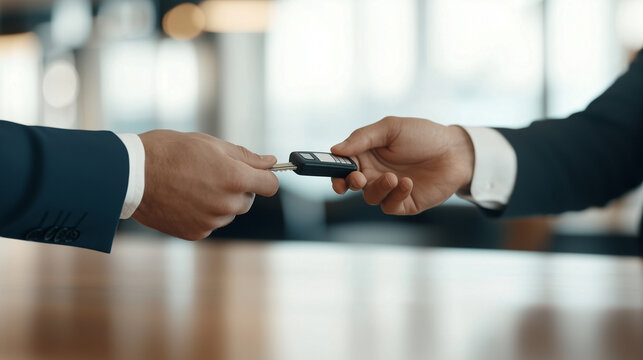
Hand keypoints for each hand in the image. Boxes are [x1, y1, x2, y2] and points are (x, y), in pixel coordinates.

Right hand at [132, 130, 278, 239]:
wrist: (130, 175)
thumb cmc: (170, 152)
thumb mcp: (210, 144)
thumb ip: (245, 156)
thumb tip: (270, 162)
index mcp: (234, 178)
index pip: (270, 185)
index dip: (264, 177)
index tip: (256, 174)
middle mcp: (226, 204)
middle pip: (248, 199)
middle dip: (238, 187)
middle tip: (211, 173)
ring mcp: (211, 221)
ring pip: (229, 212)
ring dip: (220, 201)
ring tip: (193, 185)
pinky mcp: (196, 233)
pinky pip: (211, 223)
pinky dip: (203, 213)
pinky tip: (184, 199)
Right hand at [331, 116, 473, 214]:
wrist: (456, 152)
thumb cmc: (424, 135)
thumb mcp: (391, 128)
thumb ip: (362, 137)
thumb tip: (336, 149)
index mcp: (368, 154)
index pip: (343, 165)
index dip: (335, 171)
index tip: (336, 173)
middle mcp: (375, 173)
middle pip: (351, 184)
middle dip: (349, 183)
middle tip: (358, 178)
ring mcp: (390, 189)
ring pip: (370, 197)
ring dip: (377, 188)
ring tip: (392, 177)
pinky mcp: (404, 203)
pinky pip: (390, 206)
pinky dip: (395, 195)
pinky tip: (407, 183)